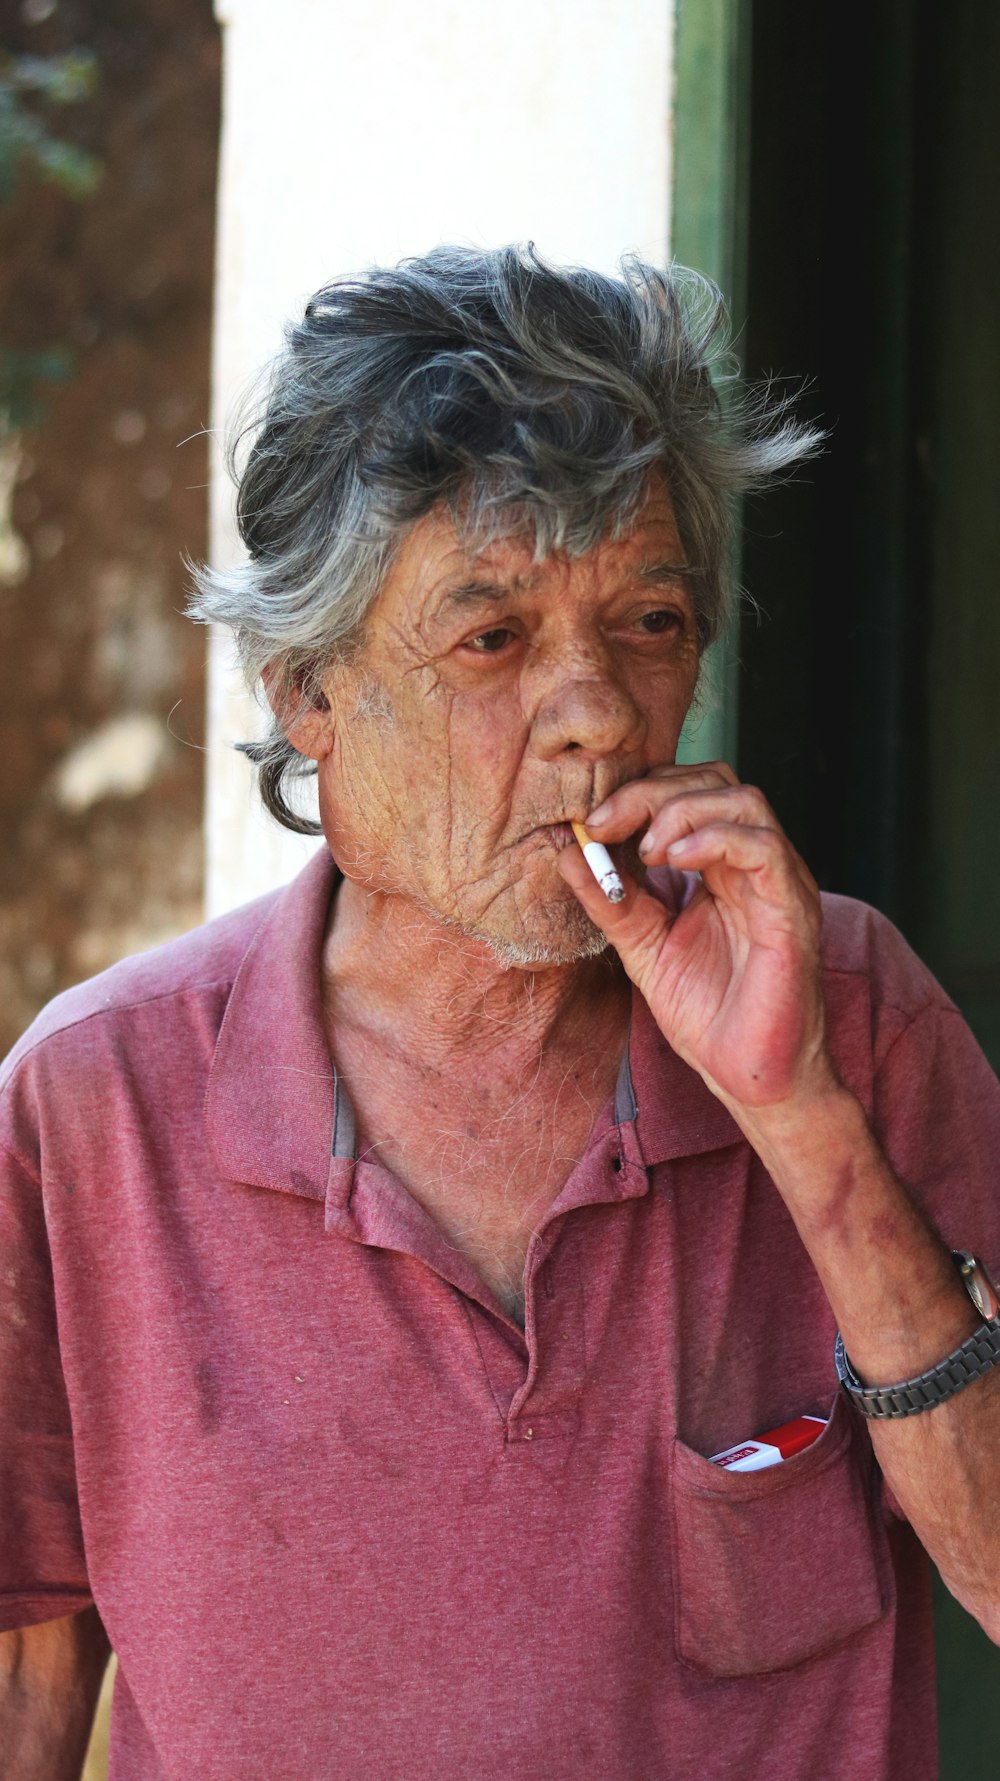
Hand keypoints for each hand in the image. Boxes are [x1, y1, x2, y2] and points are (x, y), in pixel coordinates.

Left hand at [557, 762, 836, 1115]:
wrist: (748, 1075)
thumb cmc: (708, 1014)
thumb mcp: (642, 948)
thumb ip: (611, 899)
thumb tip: (568, 850)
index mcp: (721, 867)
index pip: (689, 793)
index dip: (638, 793)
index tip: (592, 821)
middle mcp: (754, 865)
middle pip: (715, 782)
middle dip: (653, 791)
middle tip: (607, 823)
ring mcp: (778, 883)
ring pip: (744, 801)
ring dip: (683, 810)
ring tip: (647, 849)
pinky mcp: (793, 910)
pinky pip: (764, 848)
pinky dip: (716, 839)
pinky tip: (677, 860)